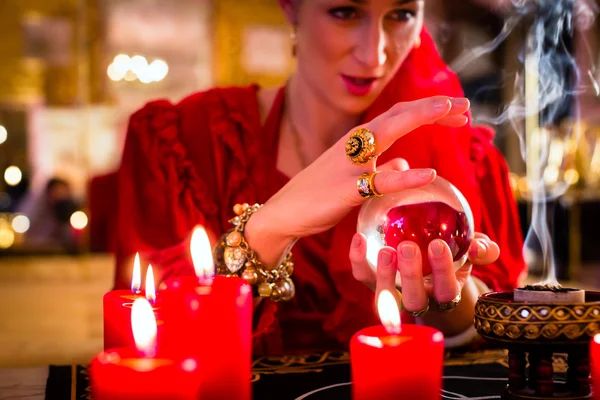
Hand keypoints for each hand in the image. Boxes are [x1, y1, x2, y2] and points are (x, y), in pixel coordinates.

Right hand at [247, 97, 469, 264]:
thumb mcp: (354, 178)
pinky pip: (379, 182)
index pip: (399, 115)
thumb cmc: (318, 195)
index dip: (428, 109)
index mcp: (359, 141)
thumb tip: (403, 166)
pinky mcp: (346, 190)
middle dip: (433, 105)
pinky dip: (405, 177)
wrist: (284, 213)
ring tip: (452, 114)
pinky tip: (429, 174)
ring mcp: (350, 164)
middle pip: (398, 114)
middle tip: (465, 104)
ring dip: (421, 118)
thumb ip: (380, 169)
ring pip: (388, 132)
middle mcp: (355, 144)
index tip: (457, 111)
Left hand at [350, 232, 498, 314]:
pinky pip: (361, 275)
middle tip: (407, 247)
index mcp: (444, 292)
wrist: (427, 259)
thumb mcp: (469, 250)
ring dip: (384, 275)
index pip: (446, 290)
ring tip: (385, 250)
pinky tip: (358, 237)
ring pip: (386, 295)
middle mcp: (419, 298)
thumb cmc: (453, 254)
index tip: (438, 245)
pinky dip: (357, 259)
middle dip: (410, 275)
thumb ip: (481, 249)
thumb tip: (481, 246)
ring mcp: (393, 292)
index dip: (442, 271)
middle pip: (414, 299)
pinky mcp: (371, 282)